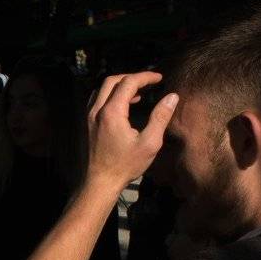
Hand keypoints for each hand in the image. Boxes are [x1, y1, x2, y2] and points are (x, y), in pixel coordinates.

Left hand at [85, 73, 177, 190]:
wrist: (99, 182)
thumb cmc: (125, 165)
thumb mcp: (149, 143)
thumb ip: (160, 117)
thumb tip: (172, 97)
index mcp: (112, 112)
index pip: (128, 82)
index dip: (145, 77)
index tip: (160, 78)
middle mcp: (97, 110)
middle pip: (112, 80)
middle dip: (132, 77)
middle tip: (149, 82)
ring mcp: (89, 117)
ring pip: (102, 89)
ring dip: (120, 85)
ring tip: (139, 93)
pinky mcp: (87, 124)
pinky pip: (97, 100)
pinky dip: (110, 95)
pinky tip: (123, 105)